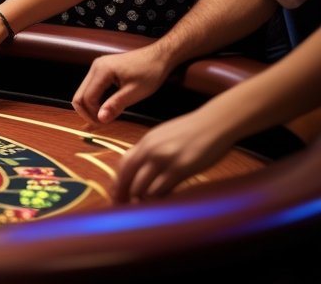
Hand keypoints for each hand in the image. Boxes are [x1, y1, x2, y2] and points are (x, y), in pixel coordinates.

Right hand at [72, 45, 170, 124]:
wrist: (159, 57)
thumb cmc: (150, 72)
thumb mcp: (134, 92)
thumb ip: (115, 105)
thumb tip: (100, 119)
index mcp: (102, 71)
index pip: (87, 98)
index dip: (93, 114)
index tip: (104, 124)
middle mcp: (95, 67)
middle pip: (80, 95)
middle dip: (87, 112)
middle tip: (101, 123)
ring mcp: (97, 67)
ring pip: (84, 91)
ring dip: (91, 106)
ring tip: (106, 115)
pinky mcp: (102, 69)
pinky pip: (92, 87)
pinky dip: (96, 99)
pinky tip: (108, 105)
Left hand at [111, 108, 231, 201]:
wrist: (214, 123)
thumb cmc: (192, 132)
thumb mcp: (163, 137)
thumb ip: (150, 151)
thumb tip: (140, 170)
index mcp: (145, 142)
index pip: (123, 165)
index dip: (118, 184)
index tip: (117, 196)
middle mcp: (150, 150)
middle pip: (127, 178)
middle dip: (124, 196)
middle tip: (127, 209)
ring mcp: (164, 159)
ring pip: (142, 188)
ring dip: (142, 201)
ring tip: (146, 209)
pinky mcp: (180, 168)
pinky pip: (161, 190)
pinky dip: (158, 200)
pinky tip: (162, 204)